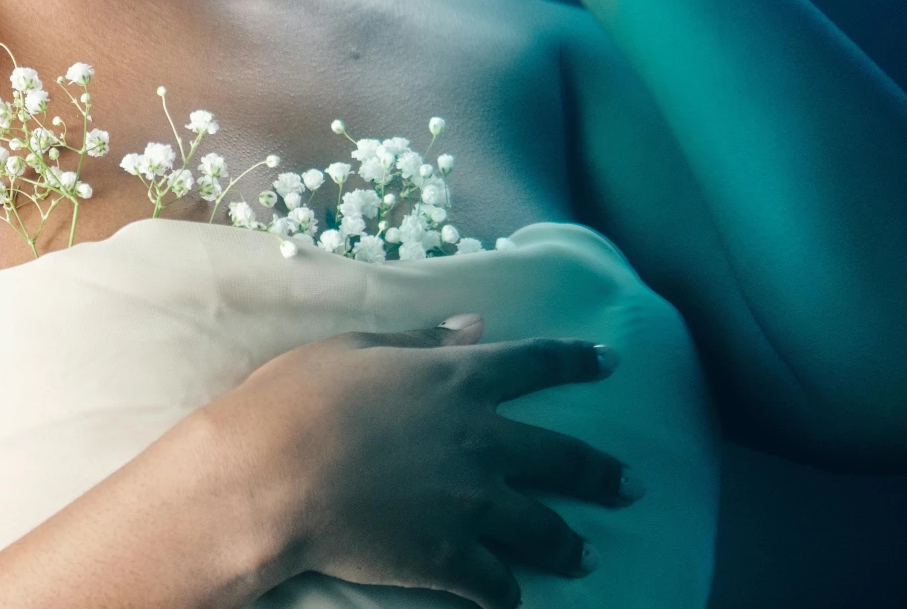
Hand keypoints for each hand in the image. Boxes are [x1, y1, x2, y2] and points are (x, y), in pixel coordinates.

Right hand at [212, 317, 636, 608]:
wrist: (271, 474)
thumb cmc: (297, 400)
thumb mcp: (356, 347)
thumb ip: (422, 340)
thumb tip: (474, 324)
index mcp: (457, 379)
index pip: (535, 363)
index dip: (576, 361)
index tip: (610, 362)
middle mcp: (480, 438)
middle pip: (562, 457)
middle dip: (603, 472)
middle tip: (634, 486)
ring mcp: (471, 501)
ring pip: (543, 528)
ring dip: (571, 545)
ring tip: (589, 556)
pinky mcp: (450, 556)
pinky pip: (497, 582)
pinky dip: (507, 594)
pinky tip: (511, 601)